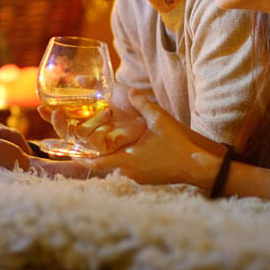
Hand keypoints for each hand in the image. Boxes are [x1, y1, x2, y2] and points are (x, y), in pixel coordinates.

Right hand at [35, 84, 143, 154]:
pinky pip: (97, 147)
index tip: (41, 106)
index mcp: (86, 118)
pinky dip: (95, 138)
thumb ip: (94, 83)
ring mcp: (99, 139)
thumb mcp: (112, 89)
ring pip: (79, 138)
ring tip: (79, 114)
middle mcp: (90, 130)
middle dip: (56, 123)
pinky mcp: (111, 148)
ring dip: (78, 127)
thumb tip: (76, 79)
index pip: (64, 118)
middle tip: (52, 111)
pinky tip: (99, 129)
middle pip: (65, 131)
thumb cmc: (132, 103)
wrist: (151, 112)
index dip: (51, 114)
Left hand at [77, 90, 221, 187]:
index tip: (69, 154)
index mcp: (128, 159)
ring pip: (120, 163)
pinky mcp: (147, 178)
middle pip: (107, 161)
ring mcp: (139, 176)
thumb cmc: (180, 145)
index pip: (97, 162)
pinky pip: (131, 167)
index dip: (81, 159)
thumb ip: (142, 105)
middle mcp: (130, 171)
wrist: (200, 167)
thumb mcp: (160, 121)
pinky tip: (133, 146)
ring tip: (115, 138)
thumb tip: (130, 92)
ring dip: (116, 152)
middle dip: (99, 151)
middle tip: (91, 139)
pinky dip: (128, 157)